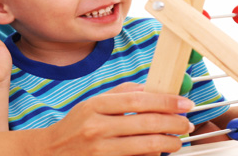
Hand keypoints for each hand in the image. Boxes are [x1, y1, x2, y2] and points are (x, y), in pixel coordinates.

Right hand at [42, 83, 194, 155]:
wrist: (50, 153)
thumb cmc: (75, 127)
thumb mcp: (92, 104)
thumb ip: (120, 94)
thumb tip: (152, 89)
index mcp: (95, 106)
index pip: (138, 100)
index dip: (166, 102)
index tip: (185, 103)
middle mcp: (97, 128)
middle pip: (146, 124)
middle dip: (174, 124)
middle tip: (187, 123)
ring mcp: (100, 151)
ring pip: (146, 147)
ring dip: (168, 143)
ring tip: (177, 140)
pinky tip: (158, 152)